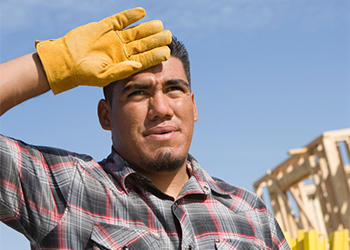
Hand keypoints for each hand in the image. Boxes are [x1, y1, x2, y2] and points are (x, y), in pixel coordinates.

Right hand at [35, 7, 171, 93]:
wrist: (65, 61)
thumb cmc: (83, 73)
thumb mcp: (103, 75)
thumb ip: (122, 70)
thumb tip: (139, 65)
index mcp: (123, 63)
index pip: (144, 58)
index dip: (155, 55)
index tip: (167, 52)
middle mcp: (122, 51)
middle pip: (142, 44)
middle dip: (155, 40)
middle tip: (168, 35)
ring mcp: (114, 38)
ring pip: (135, 31)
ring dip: (147, 28)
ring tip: (159, 25)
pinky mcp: (105, 27)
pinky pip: (120, 20)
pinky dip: (130, 15)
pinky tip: (142, 12)